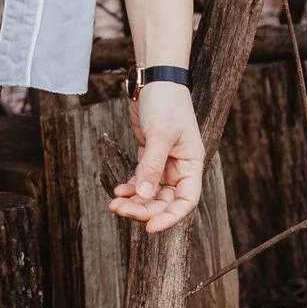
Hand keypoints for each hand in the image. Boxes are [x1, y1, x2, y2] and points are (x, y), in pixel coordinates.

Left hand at [110, 82, 204, 233]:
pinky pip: (142, 180)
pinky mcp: (150, 155)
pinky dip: (131, 187)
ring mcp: (164, 162)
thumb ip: (152, 165)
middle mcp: (180, 167)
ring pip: (151, 192)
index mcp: (192, 164)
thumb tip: (146, 195)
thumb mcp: (160, 134)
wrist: (154, 79)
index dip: (170, 217)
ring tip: (114, 204)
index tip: (150, 228)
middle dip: (144, 209)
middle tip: (121, 211)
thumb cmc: (166, 102)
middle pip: (165, 200)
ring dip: (135, 201)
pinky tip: (118, 191)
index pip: (186, 200)